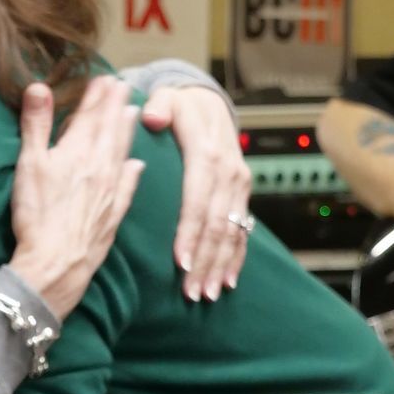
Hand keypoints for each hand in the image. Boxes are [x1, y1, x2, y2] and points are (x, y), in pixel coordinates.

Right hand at [8, 76, 142, 323]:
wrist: (57, 262)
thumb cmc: (38, 213)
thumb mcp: (29, 164)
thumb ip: (36, 124)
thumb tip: (39, 86)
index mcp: (78, 151)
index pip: (90, 115)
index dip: (98, 95)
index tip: (105, 78)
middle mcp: (100, 166)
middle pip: (110, 129)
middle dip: (116, 106)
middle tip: (126, 87)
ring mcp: (110, 191)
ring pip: (122, 153)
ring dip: (127, 131)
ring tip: (134, 114)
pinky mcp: (113, 214)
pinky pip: (128, 186)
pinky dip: (133, 172)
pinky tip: (138, 165)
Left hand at [139, 84, 251, 302]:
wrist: (208, 103)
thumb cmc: (178, 106)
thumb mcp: (165, 98)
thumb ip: (157, 107)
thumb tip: (150, 117)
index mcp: (207, 155)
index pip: (198, 201)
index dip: (190, 233)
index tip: (180, 262)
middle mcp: (229, 173)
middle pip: (218, 225)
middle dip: (206, 261)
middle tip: (192, 292)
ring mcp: (239, 185)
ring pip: (232, 232)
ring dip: (220, 266)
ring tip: (208, 294)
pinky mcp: (242, 194)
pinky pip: (243, 230)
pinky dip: (237, 257)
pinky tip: (229, 281)